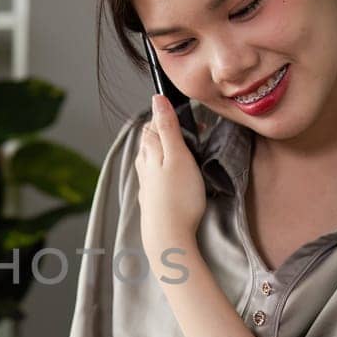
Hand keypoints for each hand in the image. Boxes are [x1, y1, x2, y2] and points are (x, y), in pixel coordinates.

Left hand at [135, 94, 205, 263]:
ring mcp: (146, 184)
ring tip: (184, 155)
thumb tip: (157, 99)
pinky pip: (155, 178)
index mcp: (148, 151)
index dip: (169, 118)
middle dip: (168, 134)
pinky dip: (164, 172)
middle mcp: (143, 166)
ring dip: (166, 153)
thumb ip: (167, 128)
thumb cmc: (177, 197)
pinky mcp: (151, 200)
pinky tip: (172, 178)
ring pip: (151, 160)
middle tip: (193, 137)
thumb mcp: (177, 155)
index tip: (190, 121)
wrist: (169, 237)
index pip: (152, 124)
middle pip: (151, 141)